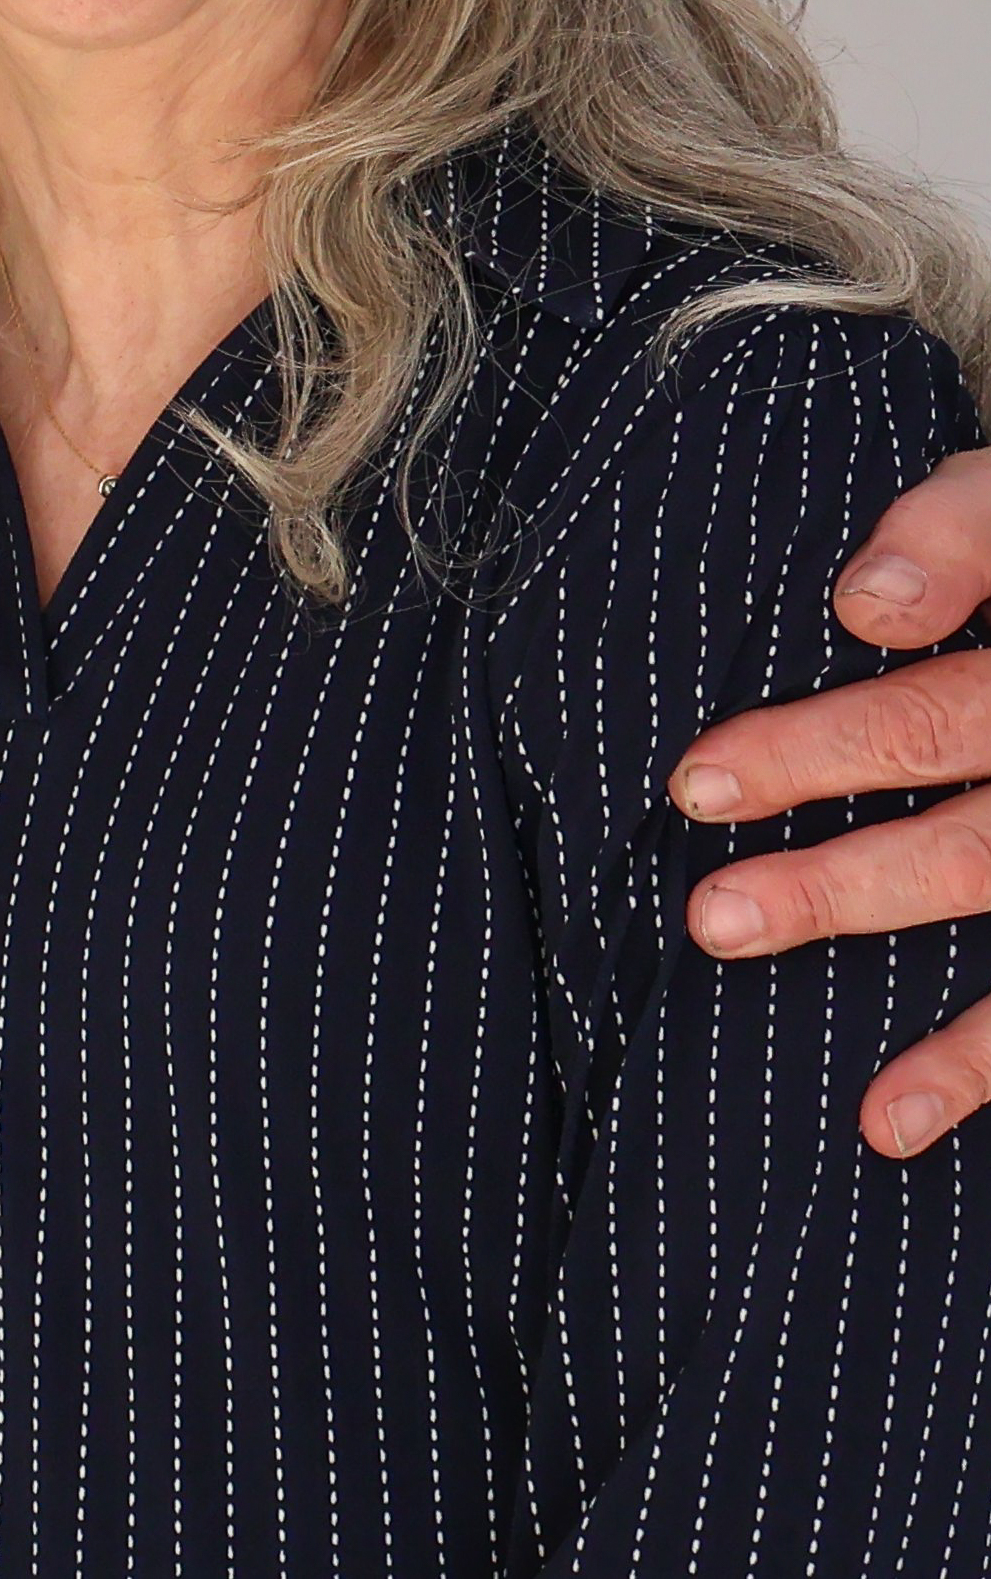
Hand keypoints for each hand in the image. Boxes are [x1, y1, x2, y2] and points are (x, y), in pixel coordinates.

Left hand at [667, 441, 990, 1158]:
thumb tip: (862, 610)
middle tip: (711, 921)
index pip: (923, 723)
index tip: (692, 785)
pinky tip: (921, 1120)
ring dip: (971, 1045)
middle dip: (846, 890)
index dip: (808, 753)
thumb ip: (959, 533)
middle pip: (979, 854)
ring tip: (879, 1115)